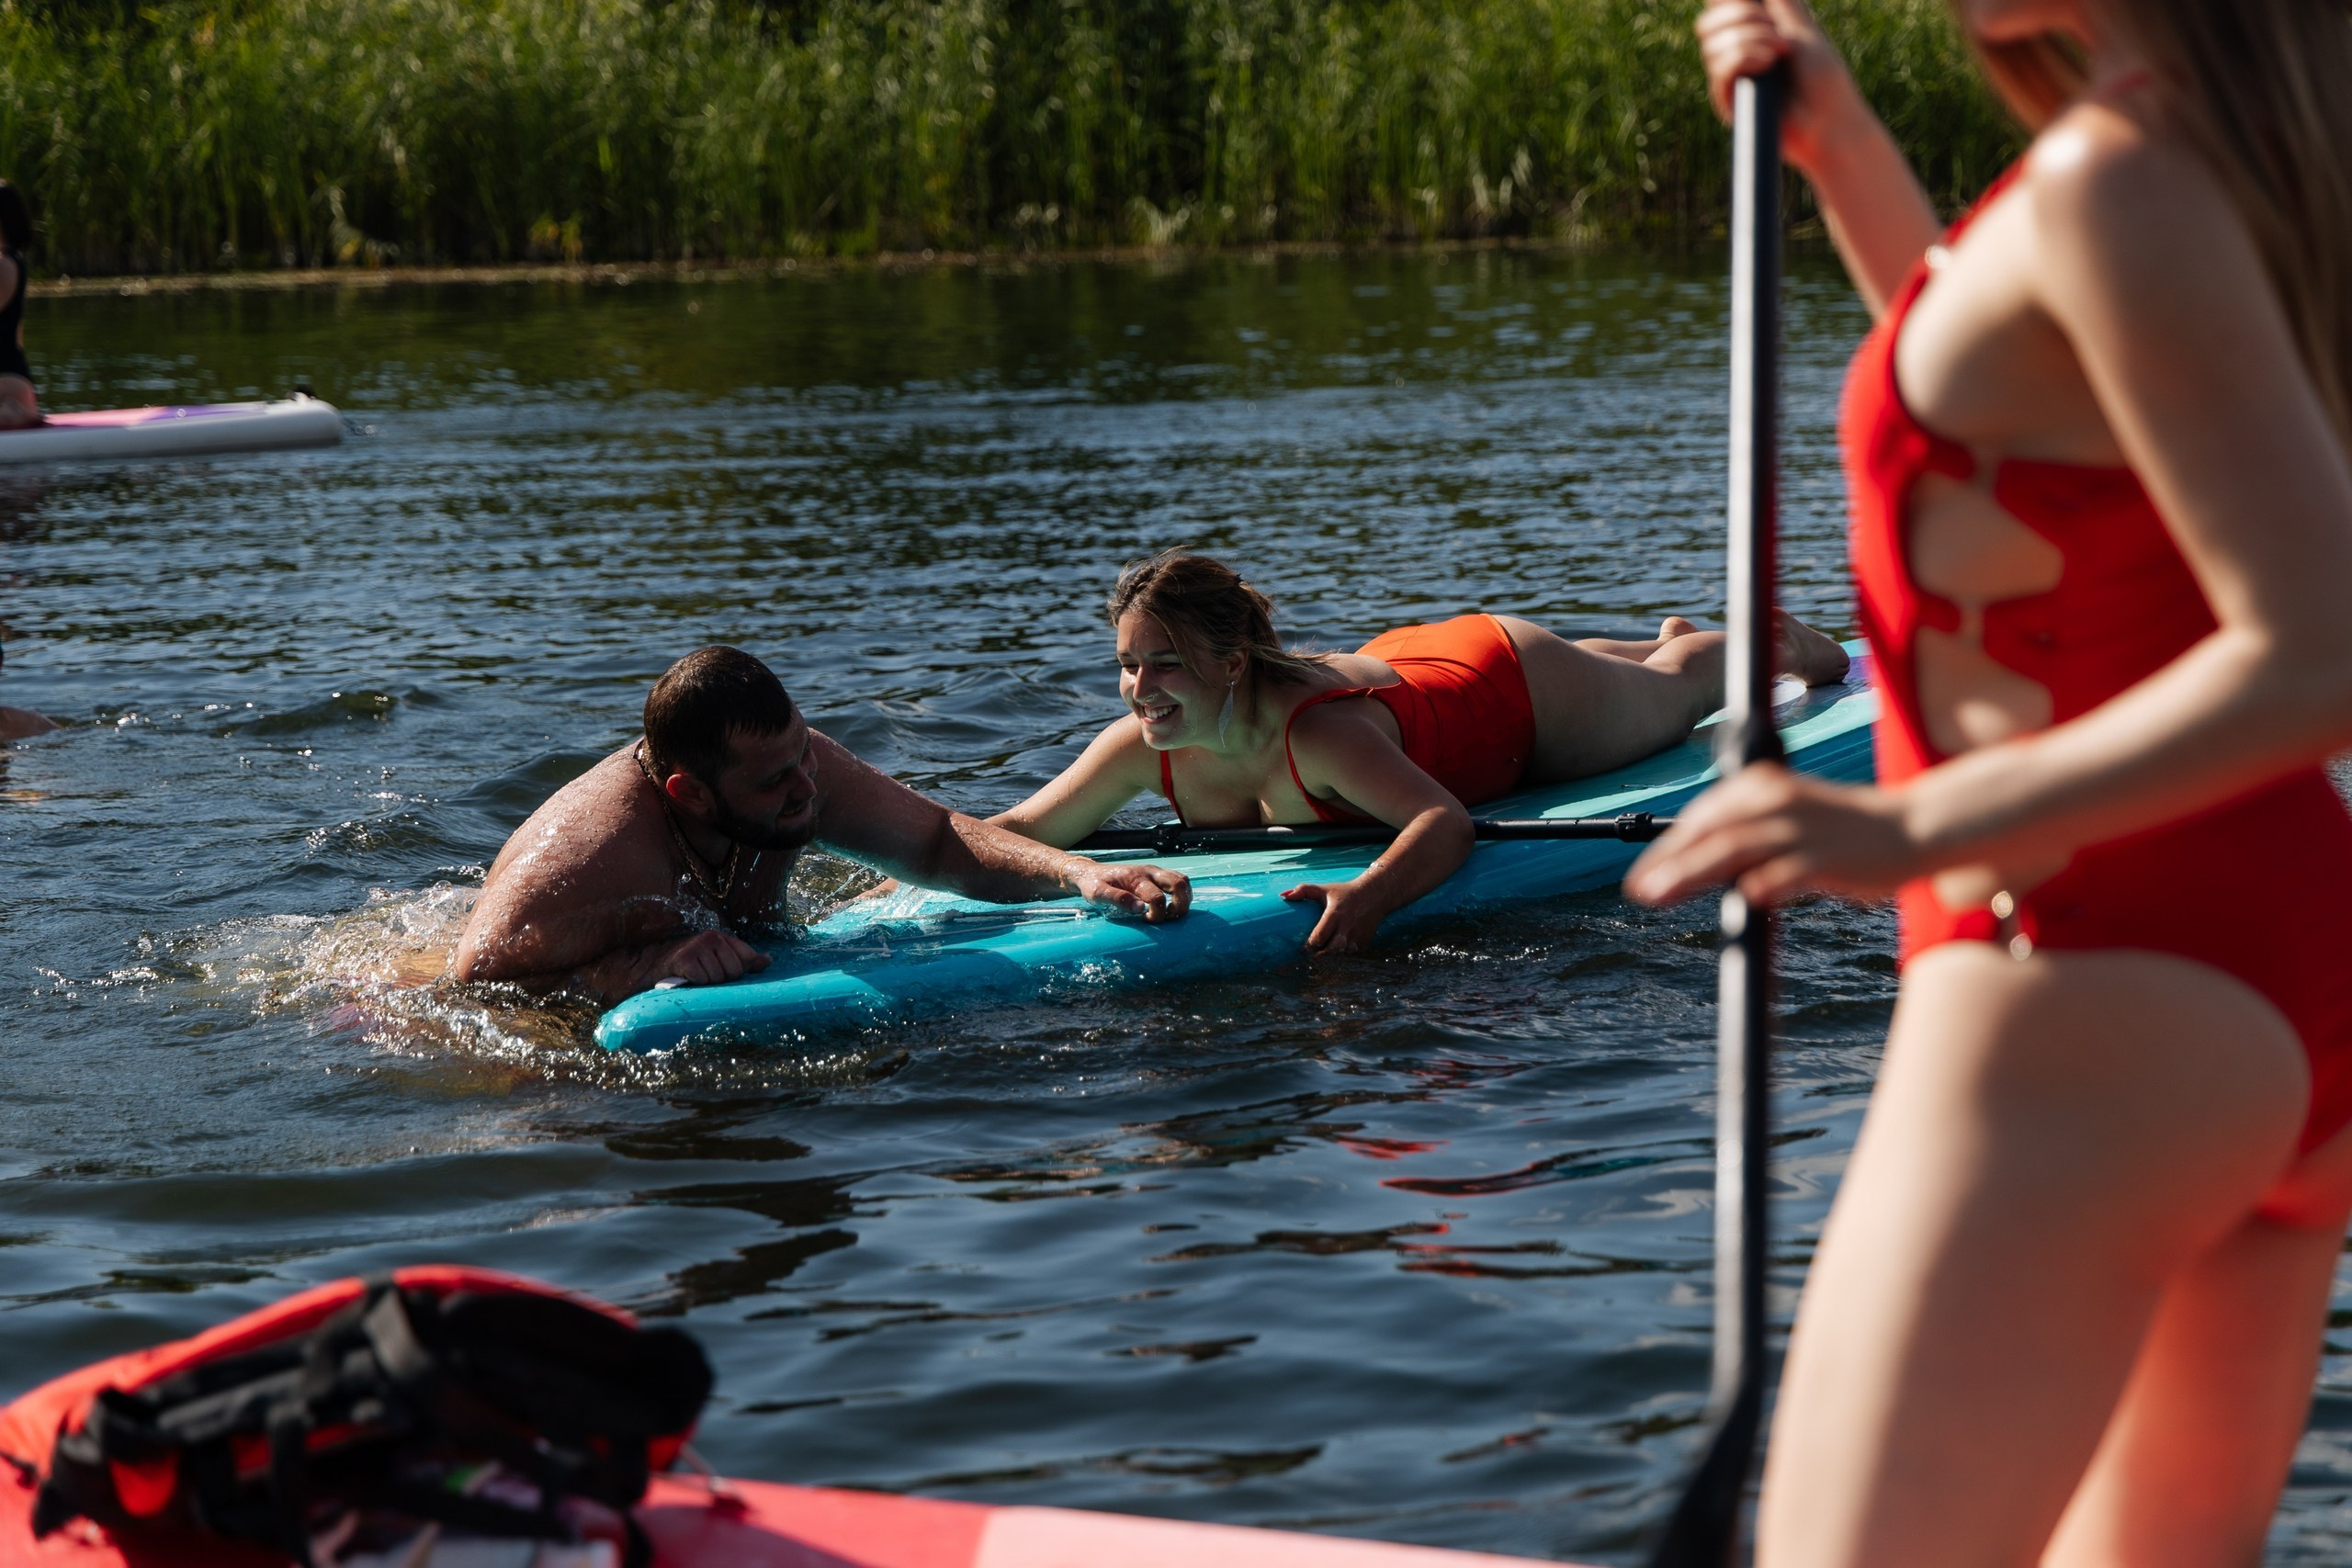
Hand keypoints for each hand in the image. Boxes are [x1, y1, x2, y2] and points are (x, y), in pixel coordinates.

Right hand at [650, 928, 771, 986]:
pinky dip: (696, 983)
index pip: (748, 958)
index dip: (739, 971)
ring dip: (708, 983)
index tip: (724, 971)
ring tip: (696, 977)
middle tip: (707, 975)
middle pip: (735, 971)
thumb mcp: (719, 959)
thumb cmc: (692, 966)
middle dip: (723, 979)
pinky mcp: (685, 959)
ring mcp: (697, 946)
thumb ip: (746, 960)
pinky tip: (688, 978)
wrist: (655, 966)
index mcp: (723, 937)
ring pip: (719, 977)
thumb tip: (768, 960)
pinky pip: (703, 979)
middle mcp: (712, 937)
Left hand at [1074, 861, 1191, 921]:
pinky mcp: (1158, 874)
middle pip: (1179, 884)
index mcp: (1135, 878)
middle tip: (1168, 918)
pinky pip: (1179, 880)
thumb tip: (1140, 909)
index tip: (1145, 920)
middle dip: (1180, 906)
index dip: (1157, 914)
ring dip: (1184, 899)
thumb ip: (1118, 899)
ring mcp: (1155, 871)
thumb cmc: (1094, 884)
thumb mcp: (1098, 893)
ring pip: (1183, 881)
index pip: (1157, 897)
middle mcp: (1149, 871)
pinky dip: (1183, 894)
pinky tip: (1171, 905)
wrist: (1092, 872)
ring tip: (1171, 913)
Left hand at [1281, 878, 1386, 953]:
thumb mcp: (1325, 889)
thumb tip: (1283, 896)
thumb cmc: (1345, 892)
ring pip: (1341, 954)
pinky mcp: (1365, 942)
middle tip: (1312, 954)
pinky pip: (1351, 955)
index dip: (1309, 945)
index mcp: (1335, 913)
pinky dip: (1344, 954)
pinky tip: (1339, 949)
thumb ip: (1303, 890)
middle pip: (1330, 950)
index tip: (1303, 948)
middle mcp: (1348, 926)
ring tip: (1325, 952)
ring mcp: (1358, 935)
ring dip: (1332, 955)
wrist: (1374, 894)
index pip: (1319, 936)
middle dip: (1320, 954)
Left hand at [1624, 763, 1920, 906]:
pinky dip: (1761, 884)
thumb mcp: (1785, 817)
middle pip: (1709, 833)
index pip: (1701, 818)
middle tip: (1639, 891)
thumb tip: (1693, 867)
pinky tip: (1742, 899)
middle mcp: (1774, 800)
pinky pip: (1786, 872)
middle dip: (1669, 863)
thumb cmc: (1842, 829)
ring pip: (1734, 849)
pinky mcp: (1827, 856)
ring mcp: (1800, 828)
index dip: (1667, 849)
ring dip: (1691, 873)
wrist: (1911, 826)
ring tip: (1660, 896)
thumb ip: (1743, 835)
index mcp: (1761, 787)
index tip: (1641, 878)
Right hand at [1694, 0, 1864, 174]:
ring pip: (1712, 43)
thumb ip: (1780, 5)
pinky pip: (1720, 67)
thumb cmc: (1823, 79)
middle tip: (1772, 28)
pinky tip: (1768, 64)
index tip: (1746, 3)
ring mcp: (1732, 80)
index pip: (1720, 11)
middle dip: (1738, 14)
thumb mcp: (1803, 30)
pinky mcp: (1728, 102)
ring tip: (1779, 51)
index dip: (1723, 3)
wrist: (1827, 122)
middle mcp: (1738, 56)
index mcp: (1753, 36)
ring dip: (1750, 38)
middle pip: (1707, 25)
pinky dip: (1744, 57)